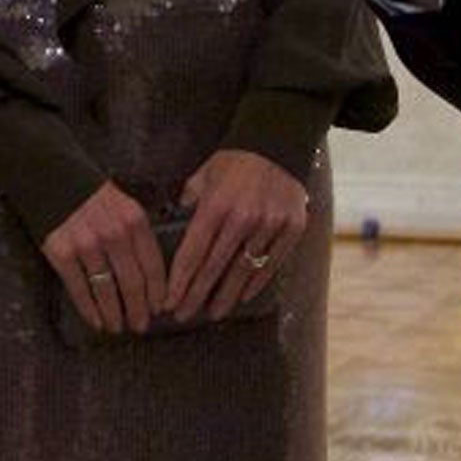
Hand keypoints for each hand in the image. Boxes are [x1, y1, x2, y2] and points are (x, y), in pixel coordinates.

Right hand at [40, 182, 165, 336]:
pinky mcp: (62, 254)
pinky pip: (80, 290)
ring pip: (107, 291)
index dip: (157, 292)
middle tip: (141, 325)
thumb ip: (136, 233)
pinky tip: (96, 321)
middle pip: (133, 283)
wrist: (51, 176)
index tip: (159, 308)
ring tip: (117, 327)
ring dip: (114, 314)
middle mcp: (114, 234)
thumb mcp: (123, 204)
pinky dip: (89, 310)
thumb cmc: (90, 194)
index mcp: (134, 220)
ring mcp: (87, 245)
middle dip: (139, 309)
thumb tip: (148, 272)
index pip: (153, 265)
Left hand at [163, 150, 307, 324]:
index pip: (193, 253)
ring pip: (243, 271)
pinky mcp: (291, 230)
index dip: (179, 281)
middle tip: (184, 315)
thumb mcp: (203, 174)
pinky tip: (243, 297)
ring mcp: (270, 226)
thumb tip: (169, 221)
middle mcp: (243, 219)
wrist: (278, 145)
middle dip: (196, 295)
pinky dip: (256, 284)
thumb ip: (187, 199)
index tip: (169, 301)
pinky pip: (271, 264)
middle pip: (215, 268)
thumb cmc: (234, 161)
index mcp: (216, 206)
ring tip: (213, 313)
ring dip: (226, 296)